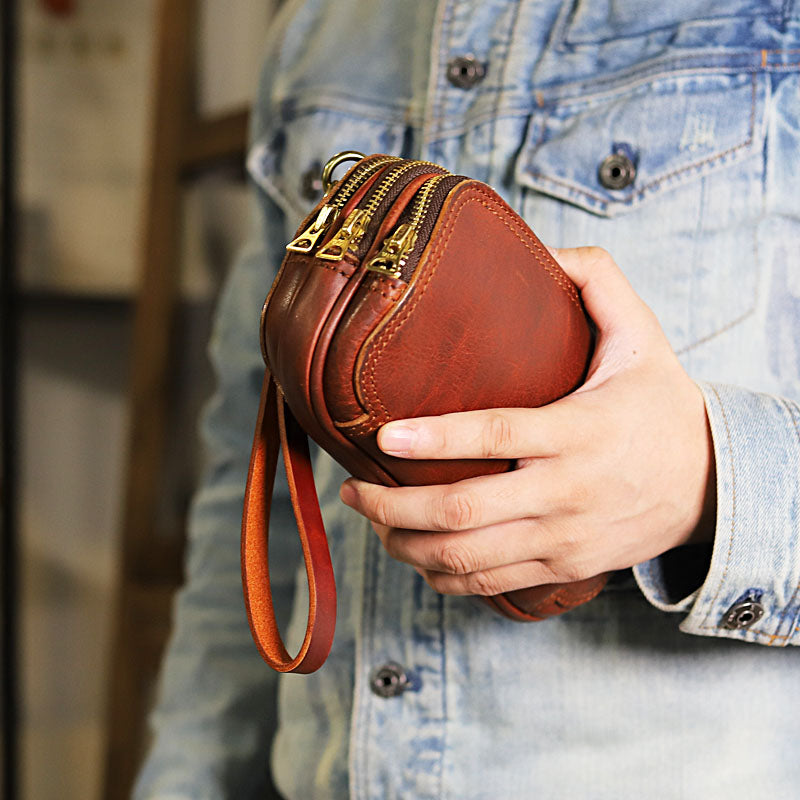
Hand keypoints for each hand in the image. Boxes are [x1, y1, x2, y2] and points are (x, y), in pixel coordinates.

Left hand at [339, 247, 715, 596]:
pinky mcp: (563, 567)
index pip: (497, 436)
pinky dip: (441, 575)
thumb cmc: (665, 408)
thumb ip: (598, 282)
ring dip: (405, 545)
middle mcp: (567, 492)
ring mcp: (563, 539)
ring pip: (467, 559)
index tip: (382, 435)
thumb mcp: (642, 336)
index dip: (435, 438)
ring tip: (372, 518)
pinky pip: (489, 583)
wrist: (712, 486)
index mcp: (579, 431)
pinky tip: (414, 554)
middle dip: (393, 506)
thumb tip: (545, 249)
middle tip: (353, 487)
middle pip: (463, 513)